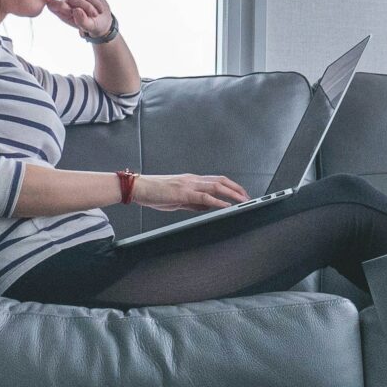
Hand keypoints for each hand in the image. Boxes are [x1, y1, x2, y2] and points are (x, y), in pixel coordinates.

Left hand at [47, 0, 115, 40]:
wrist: (102, 19)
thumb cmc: (92, 25)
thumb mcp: (89, 27)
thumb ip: (81, 21)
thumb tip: (76, 10)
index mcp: (60, 12)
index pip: (52, 4)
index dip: (61, 6)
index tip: (72, 12)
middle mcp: (64, 0)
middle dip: (86, 6)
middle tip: (94, 15)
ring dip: (93, 2)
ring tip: (97, 12)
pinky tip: (97, 5)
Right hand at [132, 171, 250, 212]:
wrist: (138, 188)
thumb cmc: (154, 193)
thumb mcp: (177, 199)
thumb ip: (193, 203)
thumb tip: (208, 207)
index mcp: (191, 180)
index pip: (216, 180)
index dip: (231, 185)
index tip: (241, 193)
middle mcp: (193, 179)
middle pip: (221, 180)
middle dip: (237, 188)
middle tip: (248, 197)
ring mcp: (189, 185)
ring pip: (216, 186)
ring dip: (232, 193)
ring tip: (242, 200)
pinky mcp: (183, 193)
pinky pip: (204, 197)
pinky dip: (217, 201)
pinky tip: (225, 205)